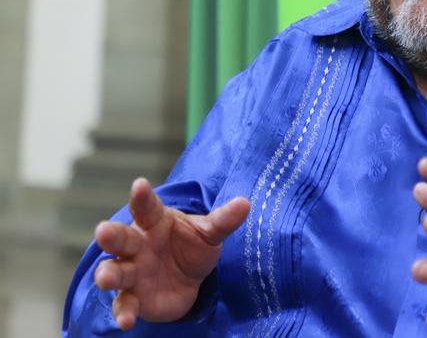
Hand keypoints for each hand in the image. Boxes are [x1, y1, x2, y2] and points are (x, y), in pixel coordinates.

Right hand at [92, 178, 249, 329]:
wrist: (189, 279)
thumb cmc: (191, 246)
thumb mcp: (209, 233)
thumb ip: (223, 220)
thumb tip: (245, 203)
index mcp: (154, 222)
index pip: (147, 207)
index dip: (142, 197)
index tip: (140, 184)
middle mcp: (138, 245)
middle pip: (121, 238)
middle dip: (111, 235)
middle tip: (103, 230)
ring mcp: (132, 272)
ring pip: (115, 271)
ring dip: (108, 274)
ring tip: (105, 277)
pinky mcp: (134, 297)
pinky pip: (125, 304)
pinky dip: (123, 313)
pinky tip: (127, 321)